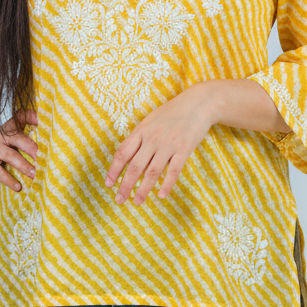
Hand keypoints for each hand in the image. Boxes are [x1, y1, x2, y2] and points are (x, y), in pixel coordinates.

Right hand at [0, 109, 39, 192]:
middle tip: (44, 158)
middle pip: (18, 138)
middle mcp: (0, 135)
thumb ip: (22, 131)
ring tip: (34, 174)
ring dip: (23, 165)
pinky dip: (9, 179)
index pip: (20, 119)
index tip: (40, 119)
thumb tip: (39, 125)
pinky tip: (18, 187)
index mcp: (8, 128)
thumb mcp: (6, 136)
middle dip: (32, 148)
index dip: (30, 117)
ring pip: (10, 155)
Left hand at [105, 85, 215, 205]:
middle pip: (134, 167)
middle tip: (119, 200)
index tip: (108, 184)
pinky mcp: (184, 150)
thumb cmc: (172, 113)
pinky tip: (161, 195)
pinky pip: (173, 171)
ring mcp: (168, 145)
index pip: (122, 154)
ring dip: (143, 189)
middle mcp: (152, 139)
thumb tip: (126, 157)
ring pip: (152, 172)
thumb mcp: (150, 121)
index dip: (113, 170)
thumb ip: (139, 138)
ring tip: (137, 202)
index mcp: (141, 131)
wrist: (198, 103)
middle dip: (125, 186)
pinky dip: (166, 185)